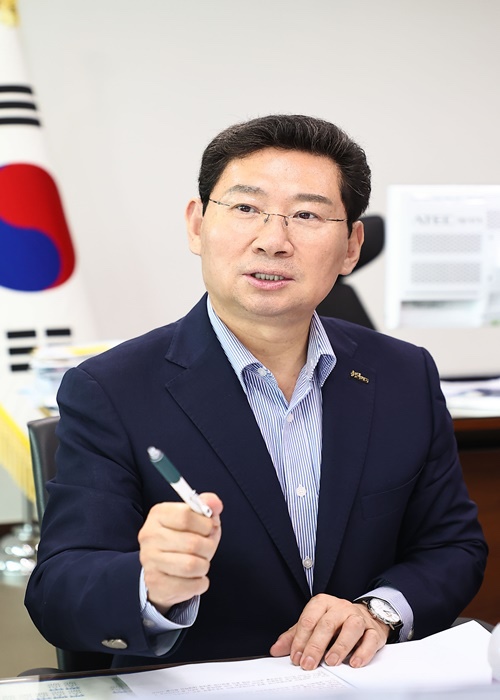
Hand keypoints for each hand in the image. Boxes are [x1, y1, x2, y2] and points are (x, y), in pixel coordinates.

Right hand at [138, 493, 222, 613]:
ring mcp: (150, 560)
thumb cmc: (183, 539)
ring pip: (192, 566)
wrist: (162, 568)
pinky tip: (195, 577)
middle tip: (207, 548)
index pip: (186, 515)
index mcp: (158, 514)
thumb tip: (215, 504)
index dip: (205, 524)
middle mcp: (149, 536)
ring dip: (204, 565)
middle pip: (193, 543)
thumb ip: (207, 505)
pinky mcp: (155, 583)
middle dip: (209, 547)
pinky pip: (190, 585)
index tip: (210, 528)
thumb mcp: (196, 518)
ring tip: (201, 563)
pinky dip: (201, 583)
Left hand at [270, 594, 389, 670]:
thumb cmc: (335, 621)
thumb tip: (276, 649)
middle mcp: (341, 607)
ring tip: (331, 662)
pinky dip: (363, 652)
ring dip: (340, 646)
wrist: (365, 615)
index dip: (300, 639)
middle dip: (315, 645)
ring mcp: (358, 617)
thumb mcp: (313, 624)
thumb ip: (294, 636)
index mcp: (323, 603)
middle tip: (308, 663)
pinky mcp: (374, 630)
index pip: (309, 619)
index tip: (296, 657)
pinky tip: (354, 662)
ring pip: (351, 627)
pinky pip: (370, 639)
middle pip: (327, 624)